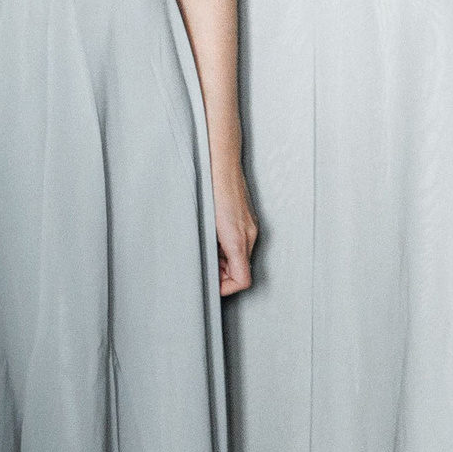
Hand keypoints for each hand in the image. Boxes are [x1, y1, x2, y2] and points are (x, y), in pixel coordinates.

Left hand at [214, 170, 258, 296]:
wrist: (221, 162)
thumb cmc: (210, 189)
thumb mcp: (207, 225)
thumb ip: (210, 250)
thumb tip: (208, 269)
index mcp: (239, 240)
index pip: (242, 280)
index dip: (225, 288)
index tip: (211, 285)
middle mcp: (249, 236)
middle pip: (241, 271)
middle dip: (222, 275)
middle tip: (203, 267)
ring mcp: (249, 227)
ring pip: (239, 257)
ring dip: (222, 261)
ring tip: (204, 250)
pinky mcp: (246, 219)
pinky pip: (239, 243)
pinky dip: (225, 247)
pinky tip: (211, 237)